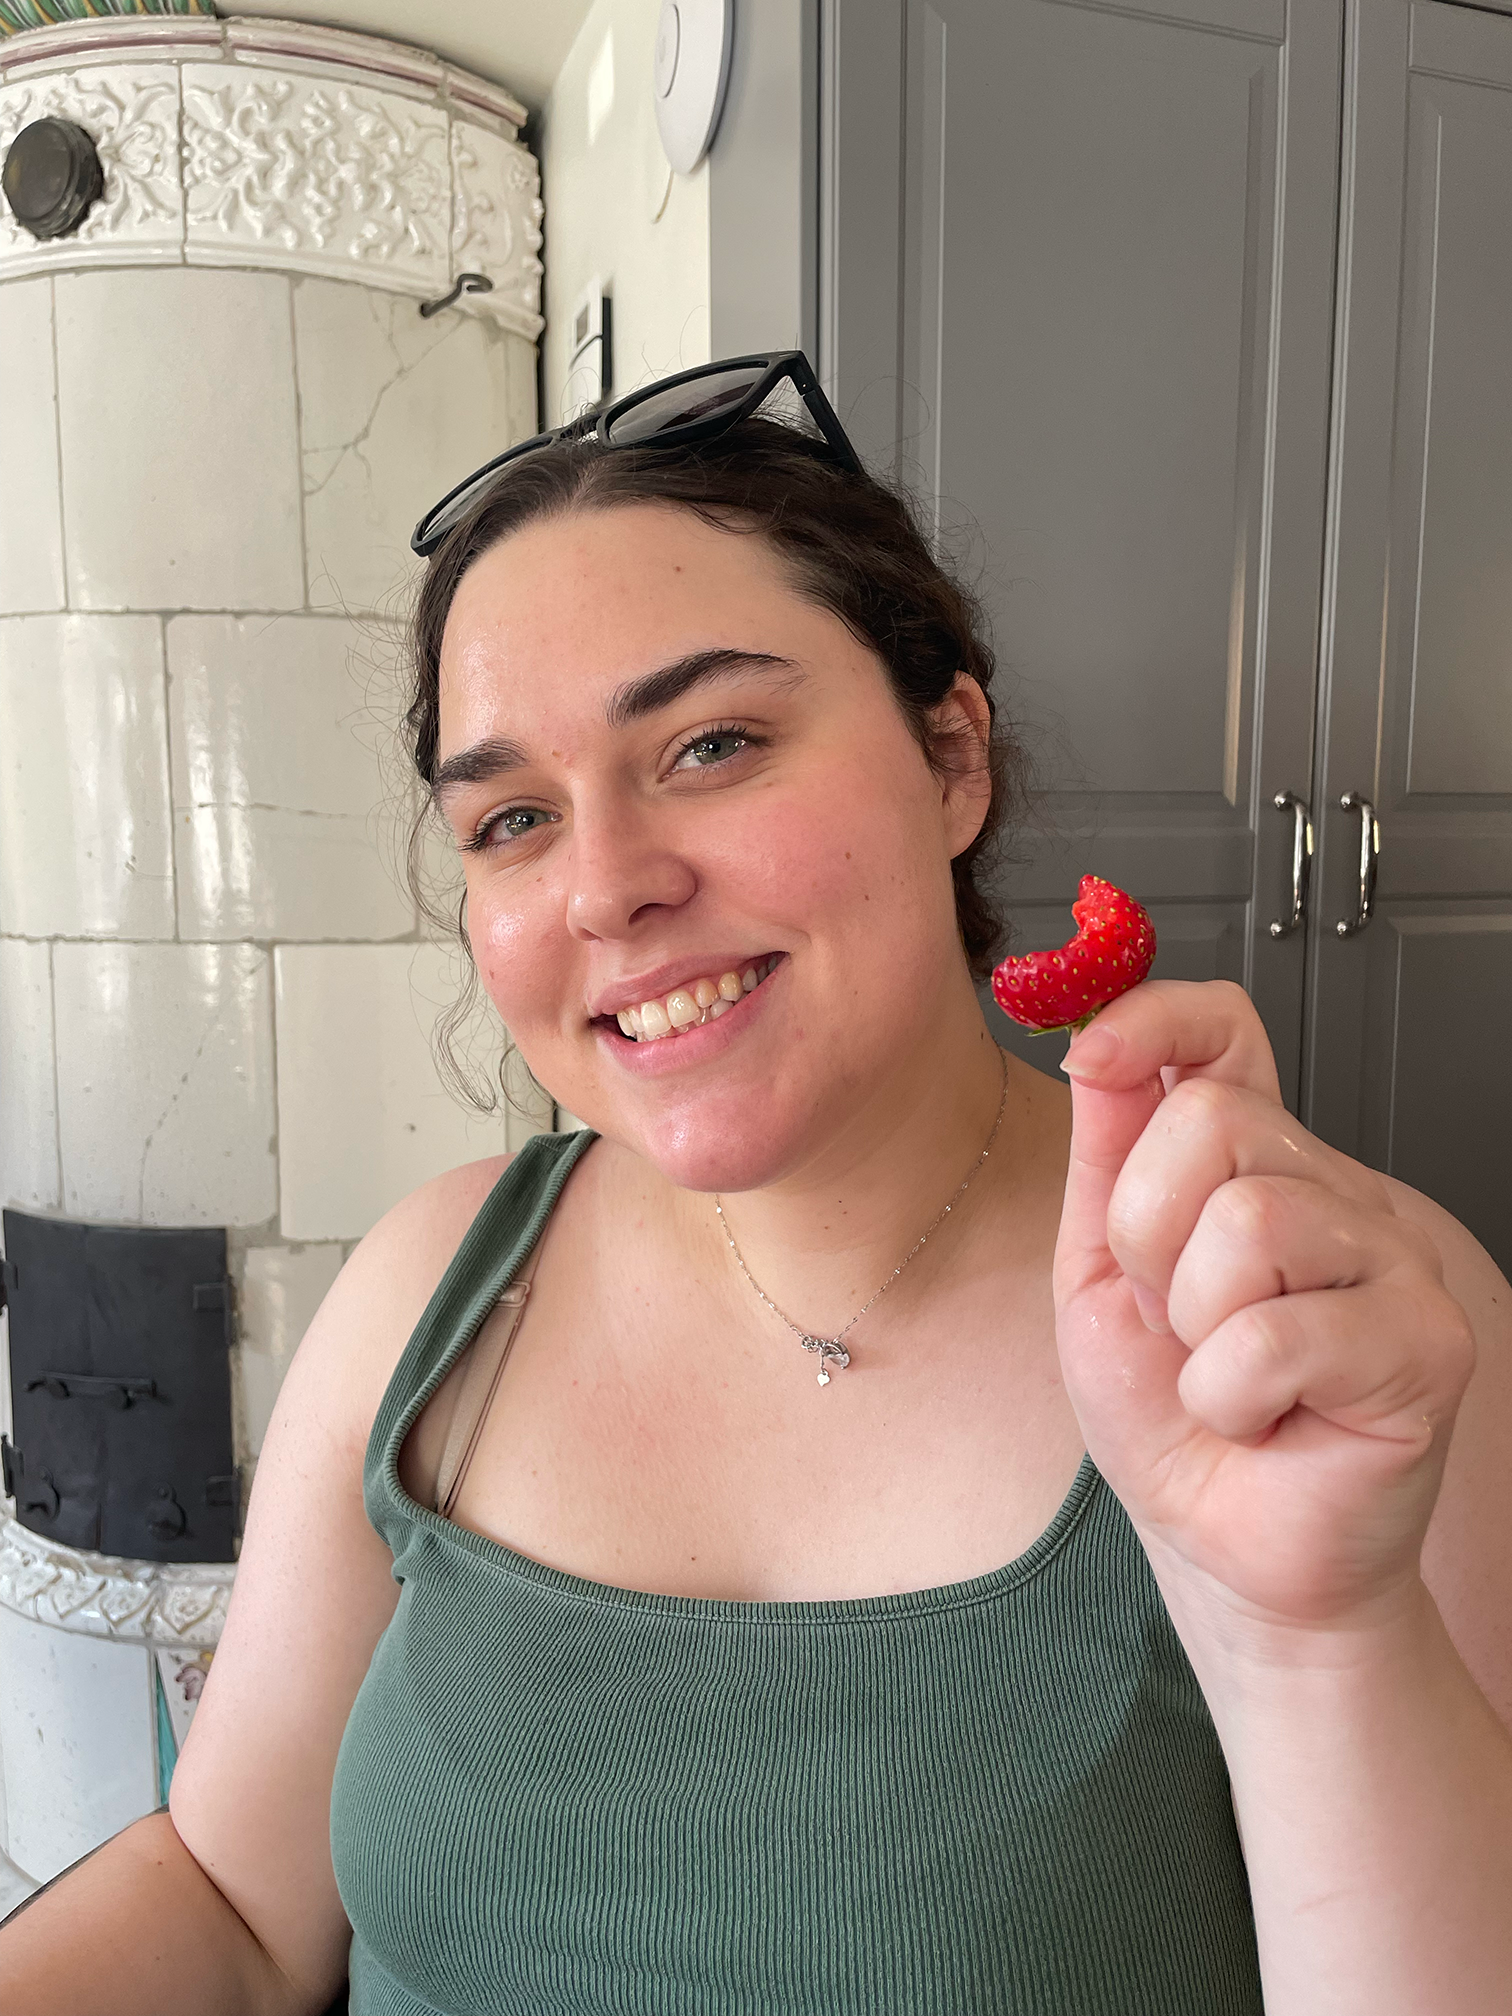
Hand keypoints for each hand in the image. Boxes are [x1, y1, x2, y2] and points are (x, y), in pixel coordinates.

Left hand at [1053, 980, 1475, 1651]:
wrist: (1226, 1549)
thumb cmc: (1172, 1425)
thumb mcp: (1098, 1278)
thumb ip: (1107, 1159)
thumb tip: (1098, 1040)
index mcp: (1247, 1167)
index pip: (1226, 1033)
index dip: (1161, 1015)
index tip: (1098, 1047)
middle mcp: (1328, 1191)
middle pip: (1214, 1118)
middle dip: (1147, 1236)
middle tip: (1173, 1318)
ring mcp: (1389, 1257)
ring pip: (1250, 1220)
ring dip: (1193, 1325)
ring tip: (1222, 1371)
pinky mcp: (1423, 1338)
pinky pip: (1278, 1331)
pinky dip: (1230, 1393)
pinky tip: (1264, 1416)